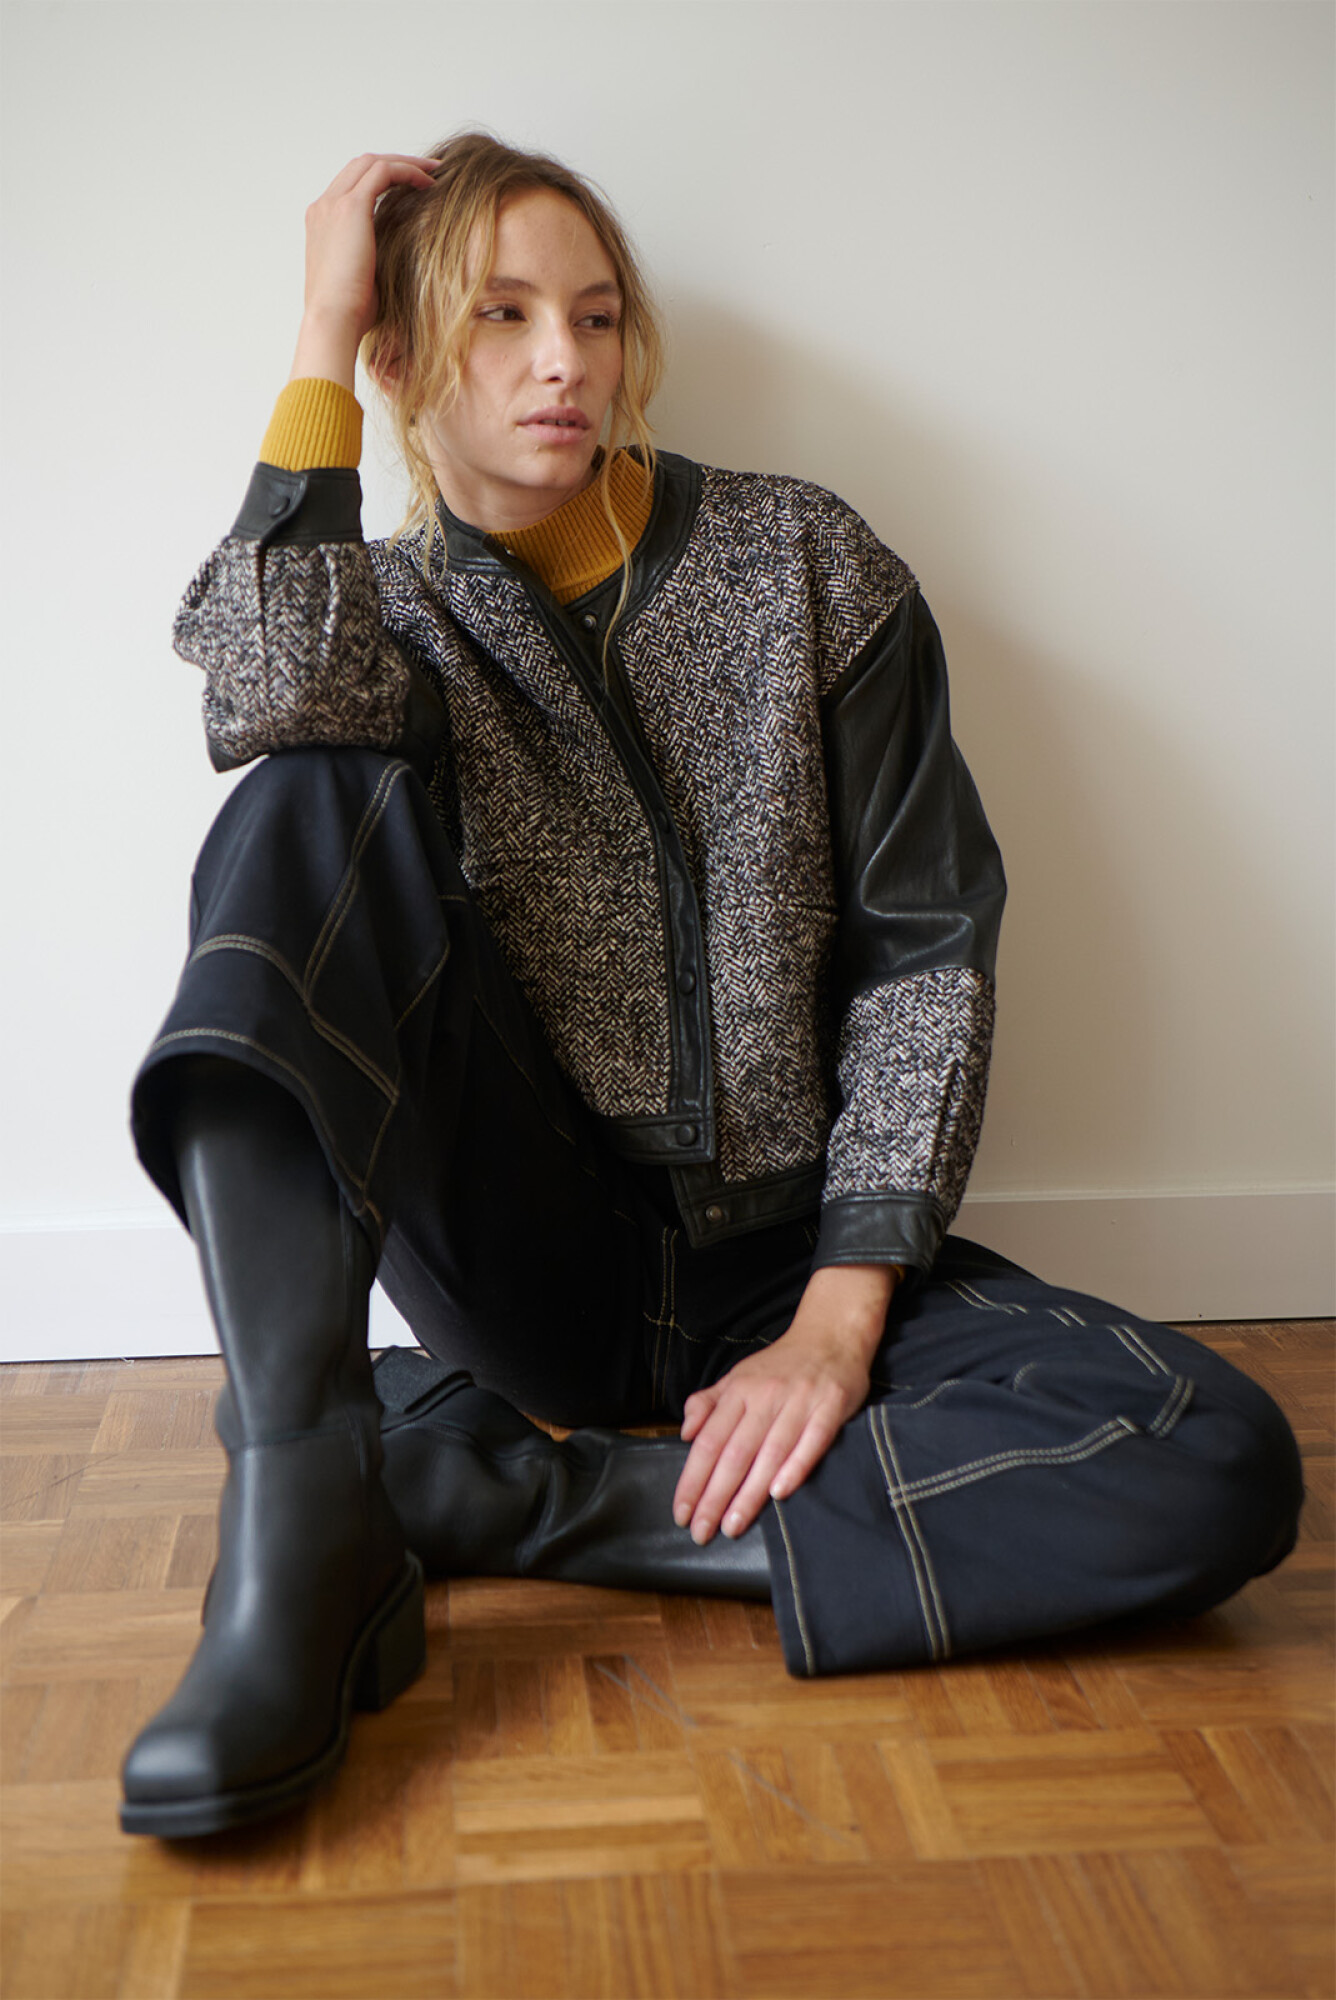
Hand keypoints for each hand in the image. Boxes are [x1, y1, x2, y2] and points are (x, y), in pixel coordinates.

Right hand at [289, 152, 439, 388]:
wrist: (333, 322)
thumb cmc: (350, 315)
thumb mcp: (362, 279)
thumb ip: (373, 260)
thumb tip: (401, 262)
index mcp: (322, 224)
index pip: (351, 185)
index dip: (382, 180)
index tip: (410, 187)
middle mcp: (323, 207)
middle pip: (360, 166)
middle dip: (396, 162)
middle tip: (428, 170)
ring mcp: (333, 204)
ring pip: (372, 163)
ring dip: (405, 162)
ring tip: (434, 172)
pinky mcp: (351, 208)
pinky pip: (383, 172)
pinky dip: (407, 171)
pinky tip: (429, 184)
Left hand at [672, 1263, 899, 1544]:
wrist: (831, 1334)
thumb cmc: (780, 1365)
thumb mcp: (738, 1376)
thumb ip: (708, 1403)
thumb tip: (685, 1432)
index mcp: (738, 1391)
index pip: (708, 1442)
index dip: (692, 1479)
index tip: (681, 1512)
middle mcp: (765, 1396)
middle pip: (734, 1453)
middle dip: (715, 1496)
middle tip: (701, 1532)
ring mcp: (799, 1402)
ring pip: (769, 1452)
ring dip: (749, 1493)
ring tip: (733, 1525)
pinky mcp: (830, 1407)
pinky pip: (812, 1441)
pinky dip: (795, 1466)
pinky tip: (779, 1493)